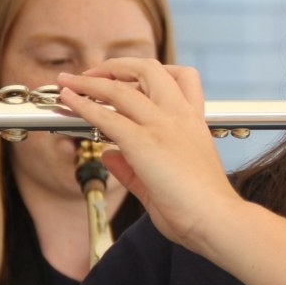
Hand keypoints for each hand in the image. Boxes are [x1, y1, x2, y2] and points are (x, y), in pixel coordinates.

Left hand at [55, 59, 242, 254]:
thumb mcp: (165, 181)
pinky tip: (68, 100)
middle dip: (117, 66)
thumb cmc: (202, 207)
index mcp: (193, 122)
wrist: (217, 218)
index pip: (181, 78)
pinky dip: (83, 105)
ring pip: (120, 88)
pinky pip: (106, 116)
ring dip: (89, 81)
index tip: (130, 76)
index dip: (153, 70)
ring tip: (69, 81)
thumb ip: (133, 167)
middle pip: (149, 69)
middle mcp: (179, 116)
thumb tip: (110, 156)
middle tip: (95, 73)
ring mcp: (162, 126)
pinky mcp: (143, 142)